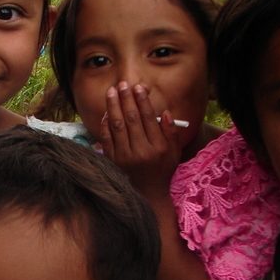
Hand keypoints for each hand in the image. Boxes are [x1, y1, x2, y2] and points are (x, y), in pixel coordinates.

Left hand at [98, 81, 182, 196]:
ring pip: (117, 126)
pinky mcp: (112, 161)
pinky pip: (106, 138)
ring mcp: (124, 157)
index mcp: (158, 148)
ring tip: (112, 92)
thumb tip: (165, 112)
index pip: (148, 118)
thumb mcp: (173, 153)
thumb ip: (171, 132)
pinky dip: (105, 124)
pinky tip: (106, 112)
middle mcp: (140, 151)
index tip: (138, 87)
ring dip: (113, 106)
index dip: (142, 101)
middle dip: (126, 99)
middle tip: (123, 84)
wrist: (147, 195)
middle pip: (131, 119)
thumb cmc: (162, 171)